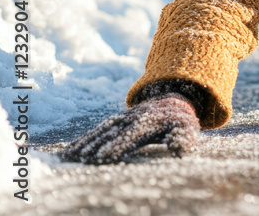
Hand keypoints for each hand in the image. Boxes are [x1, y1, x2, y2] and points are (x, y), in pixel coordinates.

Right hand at [61, 93, 199, 163]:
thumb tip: (178, 149)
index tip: (104, 156)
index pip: (131, 134)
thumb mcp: (188, 130)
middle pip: (112, 132)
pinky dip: (85, 139)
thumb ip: (183, 139)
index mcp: (150, 121)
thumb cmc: (181, 122)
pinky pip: (99, 130)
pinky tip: (71, 151)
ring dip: (86, 142)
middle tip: (81, 159)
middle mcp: (133, 118)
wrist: (174, 99)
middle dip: (96, 145)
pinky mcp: (117, 120)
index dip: (118, 145)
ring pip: (102, 130)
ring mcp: (124, 118)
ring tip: (70, 156)